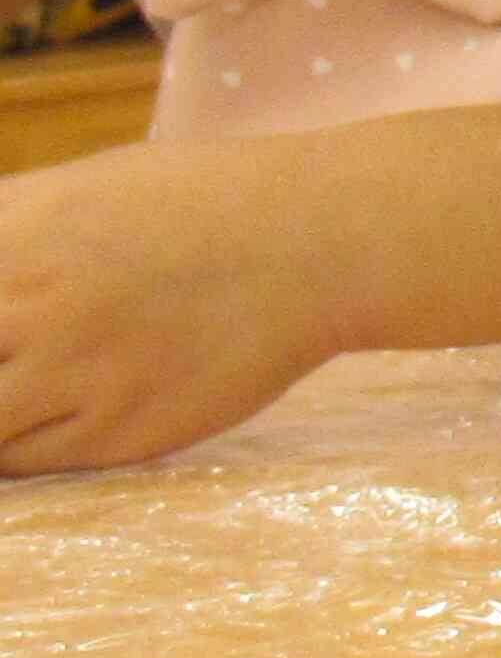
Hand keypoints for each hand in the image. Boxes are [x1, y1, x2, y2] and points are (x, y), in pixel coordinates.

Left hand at [0, 136, 340, 472]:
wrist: (313, 240)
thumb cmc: (189, 203)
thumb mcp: (68, 191)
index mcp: (6, 239)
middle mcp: (27, 308)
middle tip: (4, 366)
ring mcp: (74, 376)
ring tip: (22, 388)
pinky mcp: (119, 431)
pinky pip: (22, 465)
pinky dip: (10, 450)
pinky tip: (32, 420)